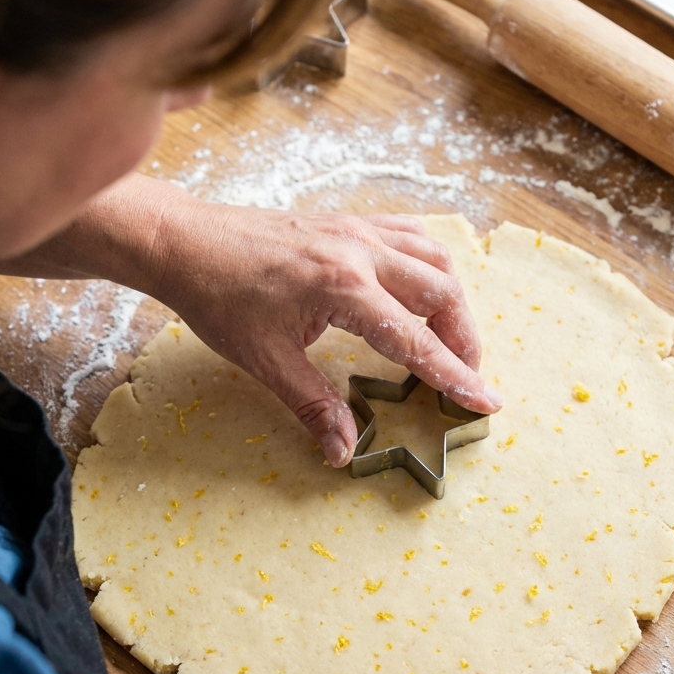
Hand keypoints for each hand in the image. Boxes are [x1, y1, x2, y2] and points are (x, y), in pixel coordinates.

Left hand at [151, 194, 501, 465]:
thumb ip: (313, 405)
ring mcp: (356, 230)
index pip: (416, 342)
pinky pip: (409, 234)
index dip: (455, 376)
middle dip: (464, 340)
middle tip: (466, 377)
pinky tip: (424, 287)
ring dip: (453, 300)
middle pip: (442, 294)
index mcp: (344, 289)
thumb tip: (345, 452)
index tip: (487, 401)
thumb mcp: (265, 360)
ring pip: (434, 258)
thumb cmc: (219, 300)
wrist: (186, 244)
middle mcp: (361, 252)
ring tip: (452, 338)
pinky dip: (429, 262)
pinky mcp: (347, 221)